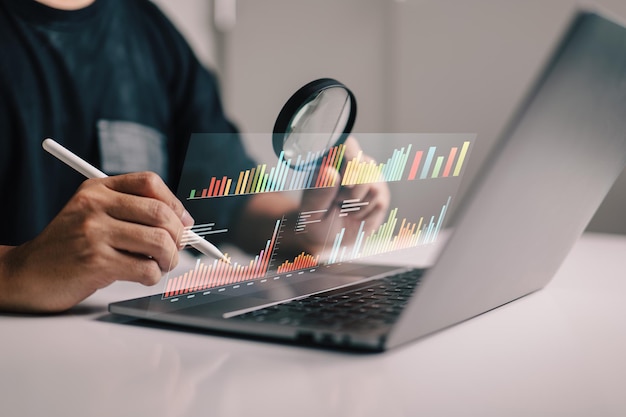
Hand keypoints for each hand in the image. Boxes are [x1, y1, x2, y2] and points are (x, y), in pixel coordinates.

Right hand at [0, 172, 193, 312]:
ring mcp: (94, 232)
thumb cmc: (69, 247)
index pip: (150, 182)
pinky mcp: (96, 262)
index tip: (183, 222)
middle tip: (175, 250)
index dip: (175, 203)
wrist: (27, 274)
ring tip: (159, 265)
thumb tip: (184, 224)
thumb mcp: (93, 215)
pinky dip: (153, 276)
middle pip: (161, 213)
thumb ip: (131, 212)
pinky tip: (141, 276)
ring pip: (159, 241)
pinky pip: (147, 268)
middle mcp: (95, 205)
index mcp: (97, 188)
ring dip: (169, 259)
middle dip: (178, 236)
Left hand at [292, 136, 389, 254]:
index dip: (350, 160)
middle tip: (337, 201)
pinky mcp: (381, 193)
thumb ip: (319, 192)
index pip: (349, 145)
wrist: (330, 236)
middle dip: (350, 192)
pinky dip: (366, 215)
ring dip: (356, 206)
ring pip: (372, 186)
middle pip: (364, 167)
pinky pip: (379, 202)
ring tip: (346, 208)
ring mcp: (370, 177)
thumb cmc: (316, 218)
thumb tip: (331, 172)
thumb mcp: (311, 209)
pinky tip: (357, 214)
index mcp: (333, 159)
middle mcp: (355, 162)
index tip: (343, 183)